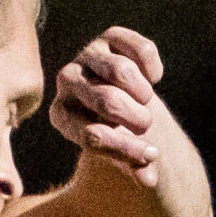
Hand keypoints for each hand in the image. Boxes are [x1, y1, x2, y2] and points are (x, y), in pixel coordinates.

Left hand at [52, 27, 169, 186]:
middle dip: (137, 119)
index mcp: (61, 115)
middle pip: (109, 102)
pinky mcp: (111, 37)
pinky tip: (151, 79)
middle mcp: (66, 81)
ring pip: (123, 72)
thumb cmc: (118, 131)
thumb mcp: (122, 151)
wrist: (123, 99)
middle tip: (146, 125)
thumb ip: (134, 164)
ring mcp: (87, 55)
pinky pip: (142, 50)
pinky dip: (153, 69)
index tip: (150, 155)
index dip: (126, 148)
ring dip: (144, 95)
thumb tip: (149, 180)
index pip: (92, 136)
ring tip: (146, 103)